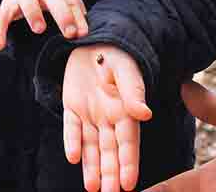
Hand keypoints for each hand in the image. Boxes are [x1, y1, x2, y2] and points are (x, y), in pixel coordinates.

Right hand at [0, 0, 88, 49]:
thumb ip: (75, 11)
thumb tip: (83, 32)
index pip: (70, 1)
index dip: (76, 17)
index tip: (81, 33)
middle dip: (62, 13)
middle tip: (69, 32)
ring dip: (33, 13)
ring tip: (39, 29)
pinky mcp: (6, 4)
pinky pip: (0, 15)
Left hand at [63, 45, 153, 191]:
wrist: (96, 38)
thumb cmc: (118, 55)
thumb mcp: (127, 71)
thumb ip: (133, 93)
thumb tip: (145, 114)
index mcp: (126, 110)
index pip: (128, 142)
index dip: (129, 163)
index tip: (128, 185)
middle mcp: (109, 117)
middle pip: (110, 150)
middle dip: (111, 173)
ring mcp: (90, 113)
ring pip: (91, 146)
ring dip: (92, 167)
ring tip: (94, 189)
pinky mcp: (72, 107)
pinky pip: (71, 128)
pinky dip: (72, 142)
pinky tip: (73, 158)